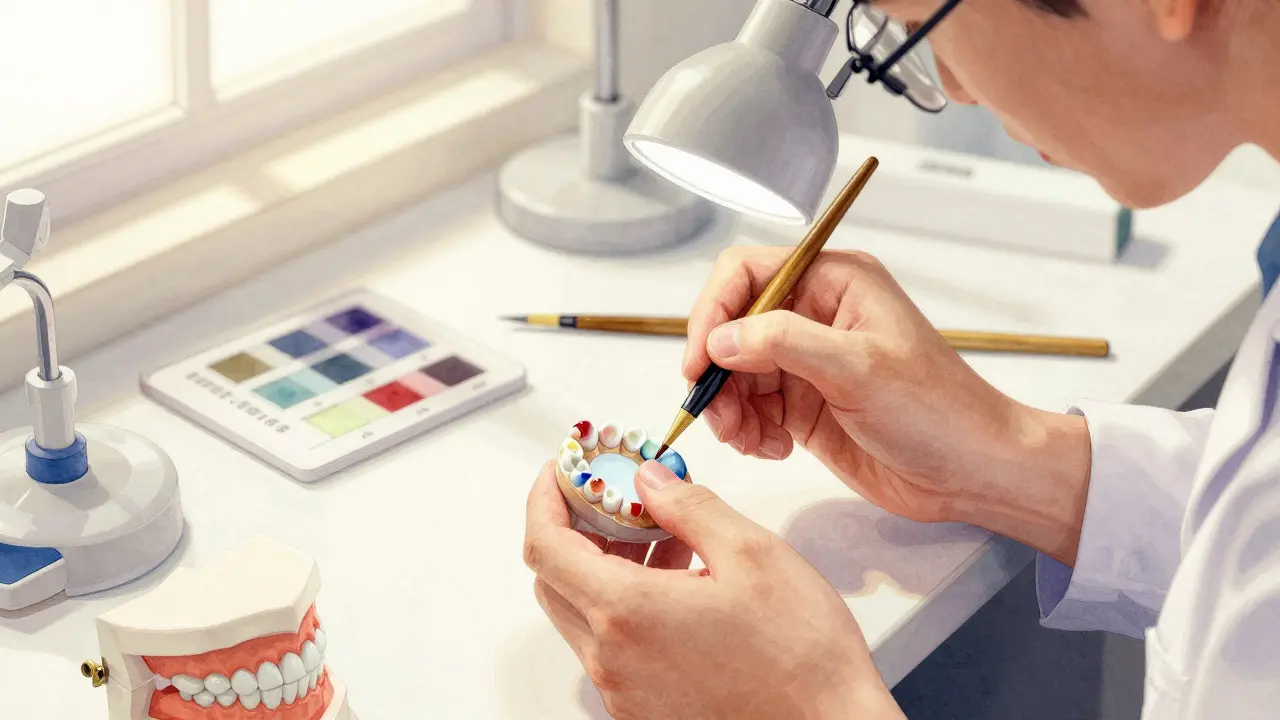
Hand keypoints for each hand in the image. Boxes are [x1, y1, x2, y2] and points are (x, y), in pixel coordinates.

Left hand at [524, 459, 903, 719]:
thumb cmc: (802, 658)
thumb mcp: (752, 554)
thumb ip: (689, 507)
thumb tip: (651, 480)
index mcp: (628, 614)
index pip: (545, 545)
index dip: (545, 498)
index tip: (561, 472)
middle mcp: (613, 660)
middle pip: (555, 580)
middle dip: (576, 529)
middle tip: (615, 499)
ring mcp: (624, 691)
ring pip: (584, 613)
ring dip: (606, 567)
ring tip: (664, 537)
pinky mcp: (644, 709)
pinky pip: (613, 646)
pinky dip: (626, 605)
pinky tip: (678, 583)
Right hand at [684, 247, 1091, 563]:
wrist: (972, 471)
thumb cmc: (937, 410)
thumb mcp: (858, 367)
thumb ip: (783, 343)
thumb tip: (720, 340)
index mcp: (834, 282)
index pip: (747, 273)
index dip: (713, 312)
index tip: (701, 361)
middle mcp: (816, 315)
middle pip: (732, 327)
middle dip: (718, 373)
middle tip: (721, 416)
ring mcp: (808, 361)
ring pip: (735, 372)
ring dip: (729, 408)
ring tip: (748, 440)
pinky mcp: (805, 404)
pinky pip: (752, 407)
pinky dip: (747, 430)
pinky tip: (771, 448)